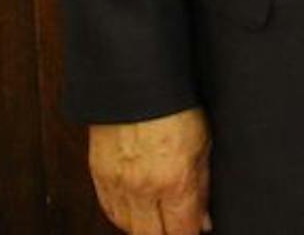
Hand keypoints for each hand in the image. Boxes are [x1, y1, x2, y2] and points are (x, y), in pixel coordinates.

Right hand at [90, 108, 211, 232]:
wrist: (136, 83)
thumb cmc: (175, 106)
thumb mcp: (203, 143)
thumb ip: (203, 184)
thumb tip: (205, 217)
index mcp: (174, 181)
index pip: (181, 231)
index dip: (190, 233)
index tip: (196, 230)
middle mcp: (143, 189)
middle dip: (166, 234)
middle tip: (177, 226)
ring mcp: (117, 184)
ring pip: (127, 226)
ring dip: (144, 228)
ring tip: (158, 221)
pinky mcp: (98, 175)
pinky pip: (109, 209)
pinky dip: (122, 216)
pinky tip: (134, 212)